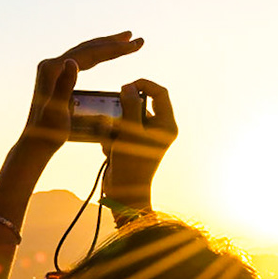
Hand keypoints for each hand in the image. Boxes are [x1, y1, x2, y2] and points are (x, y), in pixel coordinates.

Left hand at [16, 32, 144, 155]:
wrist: (35, 143)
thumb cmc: (49, 132)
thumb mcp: (58, 111)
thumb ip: (64, 85)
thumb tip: (72, 61)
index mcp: (53, 69)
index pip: (89, 53)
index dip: (114, 48)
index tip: (134, 44)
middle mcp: (50, 65)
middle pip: (87, 48)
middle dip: (112, 42)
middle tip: (133, 37)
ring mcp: (52, 70)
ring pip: (84, 52)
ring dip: (105, 46)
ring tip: (124, 41)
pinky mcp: (54, 76)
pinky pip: (80, 61)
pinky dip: (95, 56)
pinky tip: (103, 56)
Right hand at [102, 79, 175, 215]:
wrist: (125, 193)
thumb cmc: (132, 164)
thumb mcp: (130, 131)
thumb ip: (130, 107)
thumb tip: (128, 88)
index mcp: (166, 124)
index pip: (160, 93)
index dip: (143, 85)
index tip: (125, 87)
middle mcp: (158, 129)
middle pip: (140, 105)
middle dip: (123, 112)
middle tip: (116, 120)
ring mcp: (145, 137)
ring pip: (126, 118)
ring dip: (115, 127)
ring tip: (113, 141)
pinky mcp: (132, 144)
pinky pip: (120, 131)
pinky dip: (112, 137)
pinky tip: (110, 150)